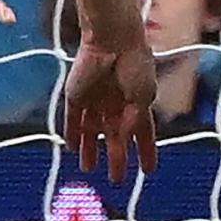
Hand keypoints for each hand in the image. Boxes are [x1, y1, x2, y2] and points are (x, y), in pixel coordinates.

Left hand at [63, 35, 162, 181]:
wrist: (113, 41)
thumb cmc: (135, 66)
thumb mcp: (143, 98)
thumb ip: (134, 121)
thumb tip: (122, 139)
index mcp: (137, 104)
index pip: (142, 134)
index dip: (146, 152)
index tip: (148, 171)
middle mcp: (115, 104)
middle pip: (115, 137)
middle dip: (117, 158)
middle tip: (116, 180)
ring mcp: (95, 101)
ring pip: (91, 131)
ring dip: (90, 150)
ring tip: (88, 169)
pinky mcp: (75, 95)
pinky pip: (72, 119)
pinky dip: (72, 133)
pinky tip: (71, 148)